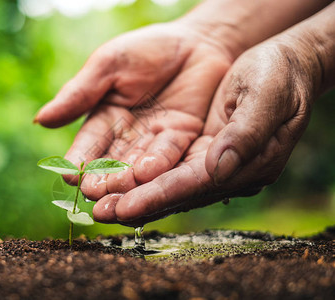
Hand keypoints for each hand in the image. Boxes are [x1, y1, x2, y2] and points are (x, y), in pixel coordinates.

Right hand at [36, 21, 232, 197]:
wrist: (197, 40)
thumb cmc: (147, 49)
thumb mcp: (109, 65)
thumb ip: (80, 93)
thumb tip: (40, 119)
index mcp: (105, 119)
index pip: (87, 144)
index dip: (78, 159)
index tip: (68, 175)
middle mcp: (128, 136)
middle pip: (111, 162)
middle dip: (101, 179)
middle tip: (91, 194)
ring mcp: (155, 140)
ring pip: (139, 164)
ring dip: (127, 180)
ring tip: (116, 192)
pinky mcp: (183, 138)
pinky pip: (169, 152)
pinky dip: (157, 164)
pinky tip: (145, 174)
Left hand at [93, 31, 324, 225]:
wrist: (284, 65)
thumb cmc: (279, 73)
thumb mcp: (268, 94)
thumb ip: (246, 132)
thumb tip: (218, 169)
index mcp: (251, 163)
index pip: (194, 184)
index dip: (157, 196)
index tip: (122, 207)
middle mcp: (231, 173)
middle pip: (177, 194)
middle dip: (136, 204)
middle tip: (98, 213)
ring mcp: (217, 166)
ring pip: (169, 187)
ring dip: (133, 195)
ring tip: (98, 204)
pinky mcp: (203, 154)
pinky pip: (169, 171)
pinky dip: (142, 179)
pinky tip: (117, 183)